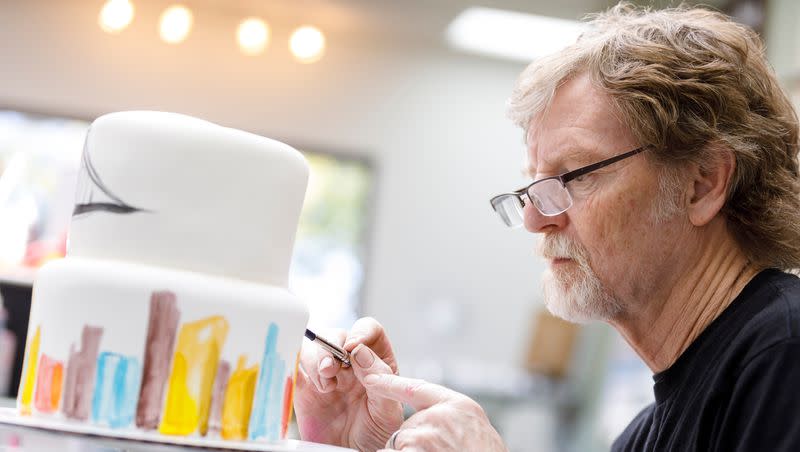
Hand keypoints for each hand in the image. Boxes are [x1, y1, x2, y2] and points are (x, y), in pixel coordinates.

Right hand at [294, 317, 403, 450]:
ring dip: (316, 358)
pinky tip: (311, 384)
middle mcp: (350, 362)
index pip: (370, 330)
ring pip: (314, 345)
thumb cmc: (374, 435)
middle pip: (338, 334)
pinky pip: (293, 363)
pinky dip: (296, 365)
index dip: (361, 332)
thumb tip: (360, 352)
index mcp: (376, 361)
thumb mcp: (386, 410)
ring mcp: (326, 372)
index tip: (353, 347)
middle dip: (333, 346)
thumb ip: (379, 379)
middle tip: (332, 369)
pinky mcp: (304, 385)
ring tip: (325, 384)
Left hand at [364, 374, 506, 451]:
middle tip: (439, 451)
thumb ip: (452, 417)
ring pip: (401, 444)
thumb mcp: (476, 428)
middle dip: (414, 443)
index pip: (417, 387)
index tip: (370, 377)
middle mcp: (440, 415)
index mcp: (458, 405)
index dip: (391, 382)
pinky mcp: (414, 450)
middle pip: (407, 426)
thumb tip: (431, 420)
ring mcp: (426, 434)